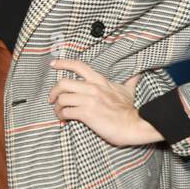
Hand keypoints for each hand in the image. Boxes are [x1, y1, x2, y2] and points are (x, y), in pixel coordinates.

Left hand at [48, 60, 164, 146]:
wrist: (133, 125)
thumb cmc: (129, 110)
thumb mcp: (129, 92)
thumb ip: (130, 82)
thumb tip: (137, 75)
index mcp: (99, 81)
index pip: (78, 66)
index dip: (63, 63)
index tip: (53, 64)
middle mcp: (92, 88)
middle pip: (63, 82)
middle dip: (53, 91)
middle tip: (52, 99)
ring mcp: (89, 100)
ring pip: (62, 98)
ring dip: (57, 107)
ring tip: (60, 112)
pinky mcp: (86, 114)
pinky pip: (66, 112)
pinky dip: (62, 116)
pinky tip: (64, 119)